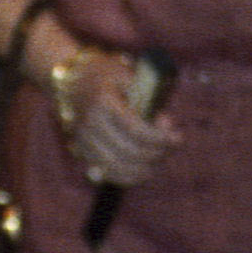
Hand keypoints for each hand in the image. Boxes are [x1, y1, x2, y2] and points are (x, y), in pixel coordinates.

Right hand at [58, 51, 180, 189]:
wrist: (73, 80)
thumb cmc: (109, 76)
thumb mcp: (130, 75)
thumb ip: (150, 99)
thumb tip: (166, 125)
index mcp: (103, 101)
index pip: (135, 130)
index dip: (160, 138)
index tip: (177, 138)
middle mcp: (90, 123)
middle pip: (129, 151)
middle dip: (156, 153)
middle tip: (171, 146)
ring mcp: (83, 140)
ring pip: (118, 167)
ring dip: (144, 169)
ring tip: (159, 159)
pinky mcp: (81, 152)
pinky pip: (107, 173)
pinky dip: (128, 177)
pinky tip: (143, 171)